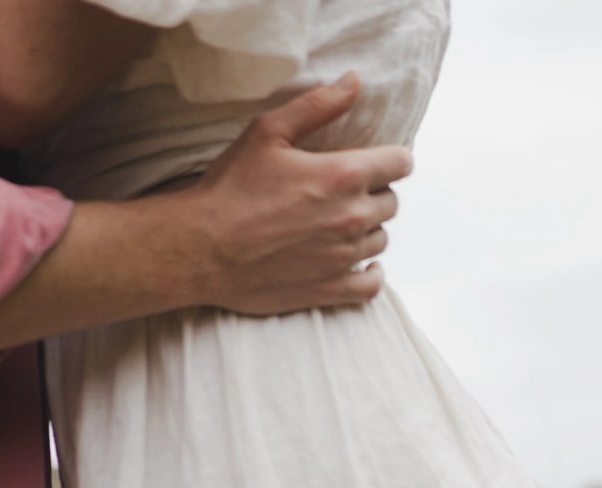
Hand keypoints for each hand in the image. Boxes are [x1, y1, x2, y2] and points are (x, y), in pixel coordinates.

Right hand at [184, 75, 410, 315]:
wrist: (201, 250)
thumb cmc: (231, 188)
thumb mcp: (268, 132)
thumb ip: (317, 105)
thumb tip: (355, 82)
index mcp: (343, 175)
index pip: (400, 163)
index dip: (391, 159)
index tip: (376, 161)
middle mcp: (351, 217)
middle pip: (390, 202)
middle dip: (374, 193)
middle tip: (346, 193)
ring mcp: (342, 258)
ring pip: (380, 240)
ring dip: (368, 230)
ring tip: (341, 225)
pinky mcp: (328, 290)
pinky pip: (370, 287)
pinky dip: (371, 275)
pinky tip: (363, 266)